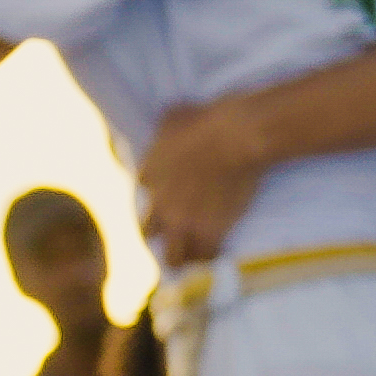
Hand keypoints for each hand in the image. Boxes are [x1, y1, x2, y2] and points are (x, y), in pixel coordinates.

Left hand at [138, 99, 267, 270]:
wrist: (233, 138)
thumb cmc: (206, 120)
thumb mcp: (173, 117)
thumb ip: (165, 129)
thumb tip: (167, 125)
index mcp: (148, 173)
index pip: (142, 193)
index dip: (156, 196)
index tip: (169, 196)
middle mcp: (159, 202)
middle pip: (147, 232)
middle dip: (159, 235)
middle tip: (173, 237)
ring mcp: (183, 220)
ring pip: (173, 256)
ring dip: (181, 257)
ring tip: (192, 258)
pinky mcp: (209, 231)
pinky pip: (205, 257)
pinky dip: (211, 258)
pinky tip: (217, 255)